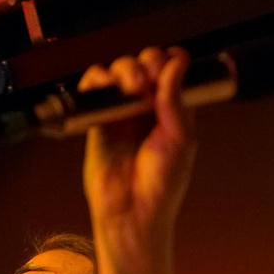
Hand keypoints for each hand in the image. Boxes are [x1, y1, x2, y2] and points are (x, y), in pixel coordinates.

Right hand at [80, 46, 196, 230]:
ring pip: (119, 69)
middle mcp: (147, 106)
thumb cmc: (162, 184)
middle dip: (148, 62)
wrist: (132, 212)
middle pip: (145, 62)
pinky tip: (105, 84)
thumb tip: (176, 62)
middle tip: (149, 81)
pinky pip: (94, 90)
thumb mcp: (180, 139)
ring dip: (125, 68)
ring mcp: (122, 112)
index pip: (171, 67)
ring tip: (133, 86)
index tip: (169, 69)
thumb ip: (176, 100)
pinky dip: (96, 79)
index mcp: (173, 108)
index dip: (170, 60)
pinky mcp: (98, 121)